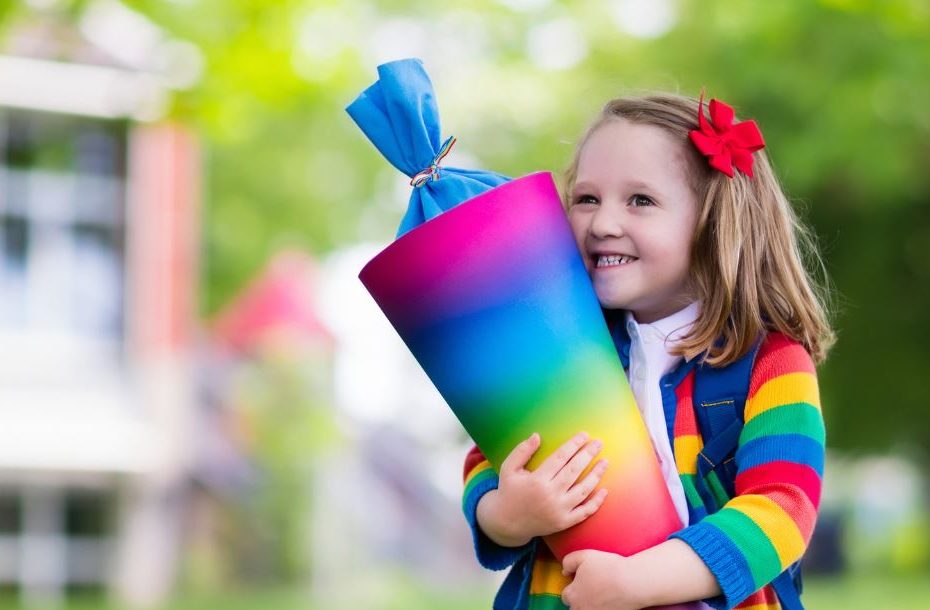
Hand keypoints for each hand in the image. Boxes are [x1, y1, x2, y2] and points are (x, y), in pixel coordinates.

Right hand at [476, 431, 607, 546]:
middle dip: (588, 454)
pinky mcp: (564, 522)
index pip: (560, 457)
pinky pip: (584, 512)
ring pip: (583, 490)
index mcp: (536, 480)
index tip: (584, 435)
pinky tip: (604, 490)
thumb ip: (522, 451)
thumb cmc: (509, 491)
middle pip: (574, 471)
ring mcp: (558, 511)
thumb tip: (537, 436)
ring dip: (596, 475)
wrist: (507, 523)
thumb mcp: (508, 469)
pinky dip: (596, 502)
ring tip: (605, 462)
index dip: (573, 445)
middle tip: (598, 443)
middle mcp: (549, 495)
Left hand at [561, 550, 644, 609]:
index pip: (566, 596)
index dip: (573, 588)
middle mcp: (581, 608)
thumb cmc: (608, 568)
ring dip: (590, 606)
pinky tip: (610, 601)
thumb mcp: (584, 556)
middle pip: (575, 607)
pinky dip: (604, 608)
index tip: (582, 582)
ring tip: (601, 596)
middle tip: (592, 590)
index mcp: (573, 595)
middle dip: (580, 600)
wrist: (632, 582)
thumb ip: (568, 561)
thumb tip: (565, 571)